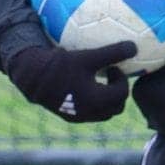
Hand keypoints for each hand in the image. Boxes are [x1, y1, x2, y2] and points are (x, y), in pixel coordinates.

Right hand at [4, 40, 136, 122]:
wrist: (30, 76)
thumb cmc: (59, 65)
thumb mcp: (88, 57)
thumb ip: (112, 53)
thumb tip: (135, 47)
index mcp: (96, 100)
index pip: (121, 93)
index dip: (122, 79)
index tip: (114, 67)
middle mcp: (89, 113)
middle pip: (115, 108)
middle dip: (117, 93)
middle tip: (111, 78)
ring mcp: (78, 117)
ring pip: (102, 113)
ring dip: (106, 101)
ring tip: (99, 84)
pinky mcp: (67, 116)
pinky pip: (88, 113)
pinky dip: (93, 103)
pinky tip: (83, 87)